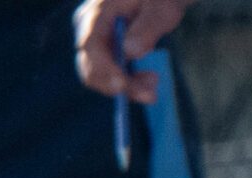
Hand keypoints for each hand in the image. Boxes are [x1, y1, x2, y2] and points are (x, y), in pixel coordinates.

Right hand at [74, 0, 191, 100]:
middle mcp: (89, 30)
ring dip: (127, 88)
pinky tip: (148, 82)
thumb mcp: (162, 6)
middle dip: (119, 85)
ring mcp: (96, 43)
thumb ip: (148, 26)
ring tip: (153, 87)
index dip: (104, 69)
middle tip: (150, 94)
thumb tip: (130, 51)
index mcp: (96, 13)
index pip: (90, 46)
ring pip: (101, 77)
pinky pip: (111, 75)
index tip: (123, 85)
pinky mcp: (107, 53)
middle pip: (92, 68)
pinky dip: (129, 84)